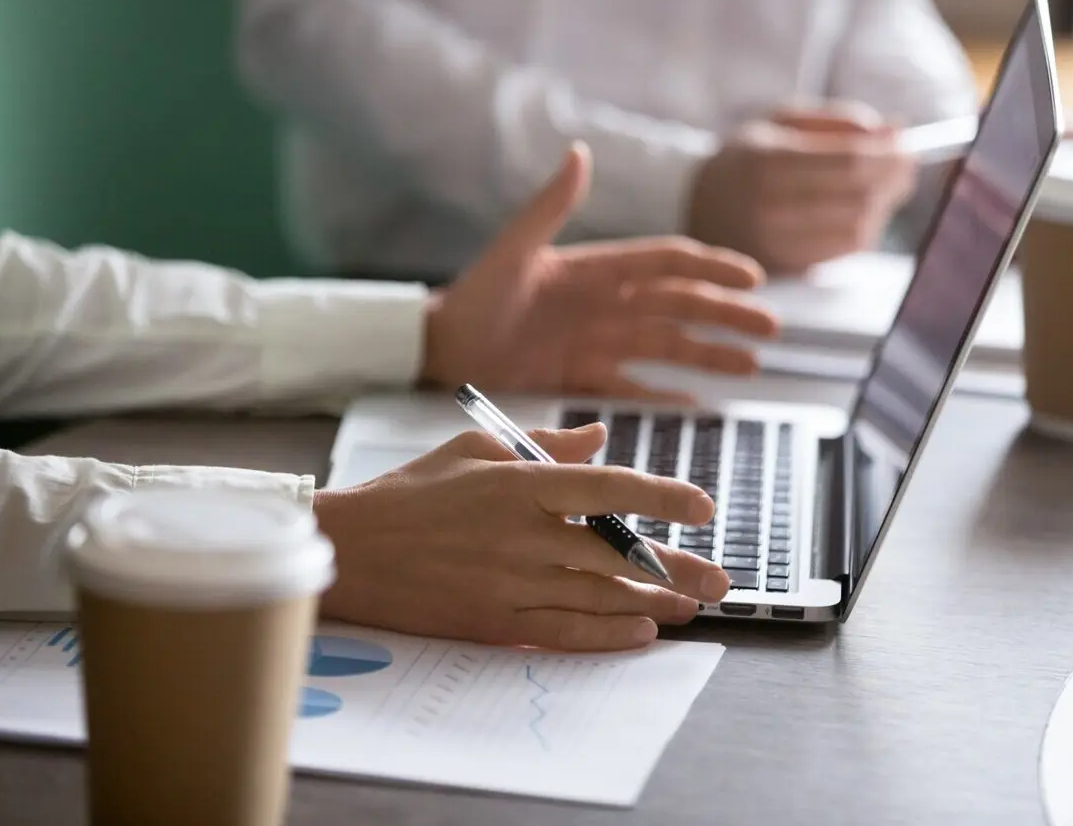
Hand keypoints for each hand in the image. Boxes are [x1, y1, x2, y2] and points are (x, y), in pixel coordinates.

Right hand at [313, 424, 731, 651]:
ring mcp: (510, 583)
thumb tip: (599, 438)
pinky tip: (640, 633)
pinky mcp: (494, 622)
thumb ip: (544, 445)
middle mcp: (523, 534)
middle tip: (720, 580)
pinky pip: (563, 632)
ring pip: (599, 596)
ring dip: (653, 603)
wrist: (352, 549)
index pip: (610, 488)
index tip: (704, 507)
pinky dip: (606, 634)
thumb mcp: (474, 449)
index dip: (664, 496)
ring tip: (690, 606)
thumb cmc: (412, 492)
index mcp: (521, 484)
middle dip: (677, 568)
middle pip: (618, 554)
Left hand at [421, 142, 778, 402]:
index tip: (751, 277)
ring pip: (667, 346)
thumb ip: (550, 206)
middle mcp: (607, 303)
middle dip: (726, 315)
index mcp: (597, 268)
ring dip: (709, 354)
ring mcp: (599, 341)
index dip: (711, 267)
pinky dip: (665, 394)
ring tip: (750, 365)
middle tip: (771, 328)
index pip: (667, 262)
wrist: (441, 347)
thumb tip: (579, 153)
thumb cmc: (473, 294)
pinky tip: (699, 404)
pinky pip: (634, 386)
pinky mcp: (583, 377)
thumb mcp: (514, 249)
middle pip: (681, 307)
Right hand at [686, 102, 917, 275]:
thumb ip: (837, 121)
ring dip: (880, 207)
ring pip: (856, 228)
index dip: (889, 155)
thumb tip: (894, 130)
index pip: (850, 161)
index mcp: (767, 160)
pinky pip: (842, 252)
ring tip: (880, 189)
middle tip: (905, 167)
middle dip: (893, 180)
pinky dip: (862, 230)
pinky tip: (858, 213)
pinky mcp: (782, 266)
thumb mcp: (780, 121)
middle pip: (858, 197)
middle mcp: (768, 205)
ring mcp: (774, 241)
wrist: (695, 205)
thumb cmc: (748, 157)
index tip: (908, 146)